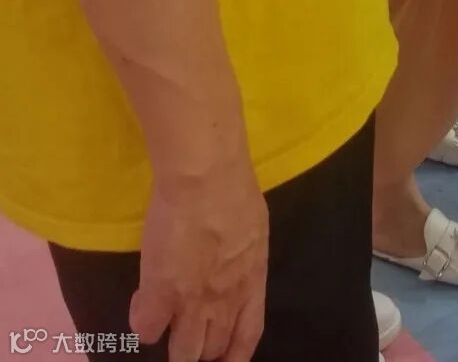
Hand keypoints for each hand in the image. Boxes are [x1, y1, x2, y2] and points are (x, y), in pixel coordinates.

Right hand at [130, 158, 268, 361]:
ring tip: (163, 321)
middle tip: (184, 331)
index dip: (234, 357)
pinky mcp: (160, 295)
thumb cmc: (233, 189)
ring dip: (171, 341)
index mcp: (251, 282)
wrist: (205, 177)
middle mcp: (224, 302)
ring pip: (181, 352)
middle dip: (198, 348)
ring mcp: (192, 303)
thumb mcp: (252, 229)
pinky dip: (142, 321)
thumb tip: (230, 263)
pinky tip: (142, 300)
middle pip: (211, 349)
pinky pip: (146, 330)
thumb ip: (241, 257)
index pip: (247, 336)